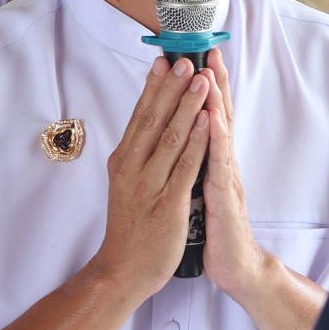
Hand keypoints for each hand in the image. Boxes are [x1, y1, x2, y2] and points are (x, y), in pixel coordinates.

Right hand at [93, 55, 210, 302]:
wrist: (123, 270)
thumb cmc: (128, 228)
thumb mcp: (125, 184)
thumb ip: (136, 155)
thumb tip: (145, 125)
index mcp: (123, 161)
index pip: (140, 116)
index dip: (154, 87)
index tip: (165, 60)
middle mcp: (132, 168)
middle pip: (153, 119)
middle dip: (171, 87)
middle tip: (185, 59)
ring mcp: (149, 184)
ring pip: (170, 137)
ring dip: (187, 105)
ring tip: (201, 80)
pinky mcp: (168, 203)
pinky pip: (185, 166)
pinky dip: (196, 141)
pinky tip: (205, 121)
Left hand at [199, 50, 325, 329]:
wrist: (235, 267)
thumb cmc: (216, 229)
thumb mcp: (202, 187)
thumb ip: (200, 161)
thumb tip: (190, 137)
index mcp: (214, 160)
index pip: (209, 116)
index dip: (204, 87)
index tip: (196, 55)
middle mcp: (223, 163)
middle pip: (220, 115)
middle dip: (214, 81)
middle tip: (208, 49)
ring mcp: (227, 178)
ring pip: (222, 133)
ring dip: (217, 101)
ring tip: (209, 73)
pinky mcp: (226, 197)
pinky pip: (220, 164)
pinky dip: (217, 140)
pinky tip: (213, 120)